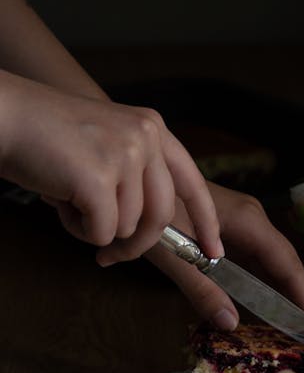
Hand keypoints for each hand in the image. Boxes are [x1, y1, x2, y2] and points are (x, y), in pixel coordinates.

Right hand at [0, 70, 223, 261]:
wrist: (5, 117)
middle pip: (162, 216)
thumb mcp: (107, 146)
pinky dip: (79, 230)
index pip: (192, 182)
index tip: (214, 250)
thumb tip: (150, 231)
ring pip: (129, 228)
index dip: (205, 221)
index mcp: (152, 128)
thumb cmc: (48, 139)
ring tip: (69, 199)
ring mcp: (124, 154)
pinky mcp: (100, 177)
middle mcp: (146, 136)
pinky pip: (103, 233)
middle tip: (111, 255)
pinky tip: (60, 202)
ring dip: (96, 228)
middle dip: (137, 244)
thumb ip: (136, 178)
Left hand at [146, 182, 303, 328]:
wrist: (135, 175)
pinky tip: (262, 304)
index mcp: (247, 220)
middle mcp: (251, 219)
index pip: (286, 262)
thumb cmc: (153, 209)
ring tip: (293, 324)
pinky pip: (252, 260)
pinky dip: (260, 283)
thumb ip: (201, 289)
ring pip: (268, 262)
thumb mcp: (174, 253)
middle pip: (283, 262)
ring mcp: (240, 222)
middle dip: (297, 296)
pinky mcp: (226, 228)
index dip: (303, 294)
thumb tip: (231, 324)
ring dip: (280, 291)